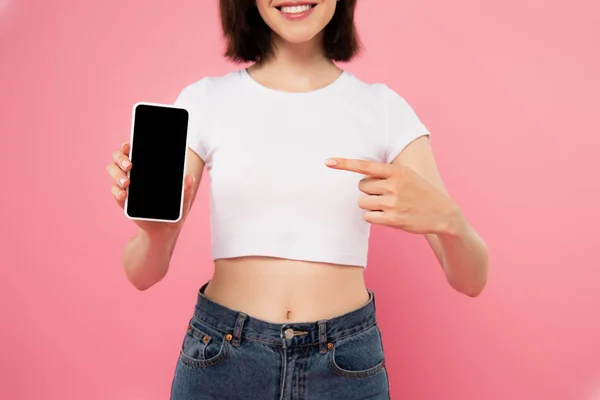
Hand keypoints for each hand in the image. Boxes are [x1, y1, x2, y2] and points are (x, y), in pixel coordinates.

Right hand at [105, 142, 195, 233]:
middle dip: (120, 158)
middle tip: (130, 165)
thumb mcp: (183, 199)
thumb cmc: (174, 209)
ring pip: (113, 171)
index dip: (128, 145)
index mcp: (148, 168)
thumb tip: (189, 177)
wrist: (165, 229)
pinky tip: (124, 195)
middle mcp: (134, 173)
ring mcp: (126, 186)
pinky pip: (115, 191)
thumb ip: (186, 189)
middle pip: (119, 157)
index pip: (135, 150)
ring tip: (127, 182)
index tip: (128, 145)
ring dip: (117, 174)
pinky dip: (117, 192)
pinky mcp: (123, 200)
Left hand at [325, 158, 460, 234]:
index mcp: (397, 171)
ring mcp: (393, 203)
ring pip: (363, 202)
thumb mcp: (407, 176)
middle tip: (384, 195)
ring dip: (370, 205)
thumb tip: (361, 175)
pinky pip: (368, 217)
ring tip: (387, 206)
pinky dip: (373, 217)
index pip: (366, 166)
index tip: (328, 162)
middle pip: (361, 187)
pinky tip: (387, 216)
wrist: (443, 213)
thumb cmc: (420, 192)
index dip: (345, 164)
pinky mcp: (393, 219)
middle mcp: (394, 185)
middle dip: (368, 191)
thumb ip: (386, 173)